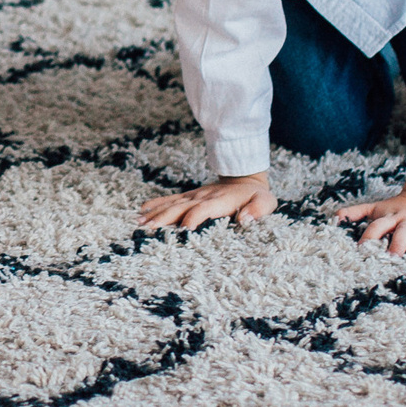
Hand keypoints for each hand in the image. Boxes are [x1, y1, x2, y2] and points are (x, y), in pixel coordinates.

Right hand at [138, 174, 276, 231]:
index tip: (183, 229)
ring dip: (156, 213)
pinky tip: (142, 211)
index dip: (194, 217)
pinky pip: (171, 200)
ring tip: (139, 223)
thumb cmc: (256, 197)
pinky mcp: (190, 197)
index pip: (204, 208)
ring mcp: (195, 196)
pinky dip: (156, 204)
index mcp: (222, 201)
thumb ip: (257, 210)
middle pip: (182, 206)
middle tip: (148, 228)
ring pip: (173, 204)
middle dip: (165, 217)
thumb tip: (245, 219)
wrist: (245, 178)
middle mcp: (204, 197)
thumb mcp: (266, 202)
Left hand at [335, 181, 405, 255]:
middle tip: (395, 259)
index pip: (376, 227)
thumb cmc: (397, 208)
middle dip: (398, 245)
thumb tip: (334, 216)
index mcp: (391, 217)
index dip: (368, 238)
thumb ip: (356, 212)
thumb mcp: (377, 208)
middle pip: (403, 232)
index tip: (361, 251)